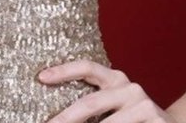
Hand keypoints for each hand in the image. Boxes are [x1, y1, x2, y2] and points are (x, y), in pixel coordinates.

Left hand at [39, 59, 177, 122]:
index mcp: (116, 79)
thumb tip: (59, 114)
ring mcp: (145, 107)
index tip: (41, 77)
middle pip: (91, 102)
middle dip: (66, 118)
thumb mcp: (115, 102)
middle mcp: (130, 88)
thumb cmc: (134, 117)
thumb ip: (95, 102)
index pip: (87, 67)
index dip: (63, 71)